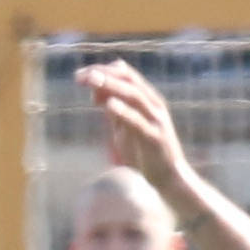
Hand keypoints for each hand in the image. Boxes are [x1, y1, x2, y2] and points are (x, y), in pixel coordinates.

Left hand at [77, 59, 210, 217]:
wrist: (169, 178)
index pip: (125, 75)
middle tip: (81, 75)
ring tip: (93, 81)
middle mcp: (154, 105)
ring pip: (134, 96)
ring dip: (112, 86)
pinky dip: (124, 111)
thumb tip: (95, 91)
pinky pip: (138, 122)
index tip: (79, 74)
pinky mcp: (155, 138)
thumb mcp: (125, 127)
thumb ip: (114, 109)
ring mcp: (156, 120)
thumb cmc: (145, 153)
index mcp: (147, 99)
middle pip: (129, 80)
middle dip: (104, 75)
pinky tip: (109, 104)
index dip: (102, 70)